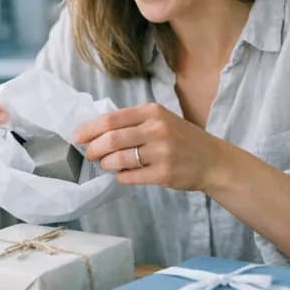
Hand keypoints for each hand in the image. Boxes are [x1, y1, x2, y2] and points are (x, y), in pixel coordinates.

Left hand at [72, 103, 225, 190]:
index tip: (77, 137)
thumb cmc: (181, 139)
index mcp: (152, 112)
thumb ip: (132, 123)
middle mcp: (157, 129)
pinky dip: (121, 177)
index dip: (89, 129)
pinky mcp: (164, 174)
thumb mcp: (161, 120)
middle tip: (89, 155)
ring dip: (106, 164)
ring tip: (106, 165)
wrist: (213, 161)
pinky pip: (130, 177)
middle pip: (110, 140)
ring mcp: (161, 152)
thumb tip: (94, 132)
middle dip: (93, 149)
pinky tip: (122, 175)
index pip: (110, 119)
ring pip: (118, 160)